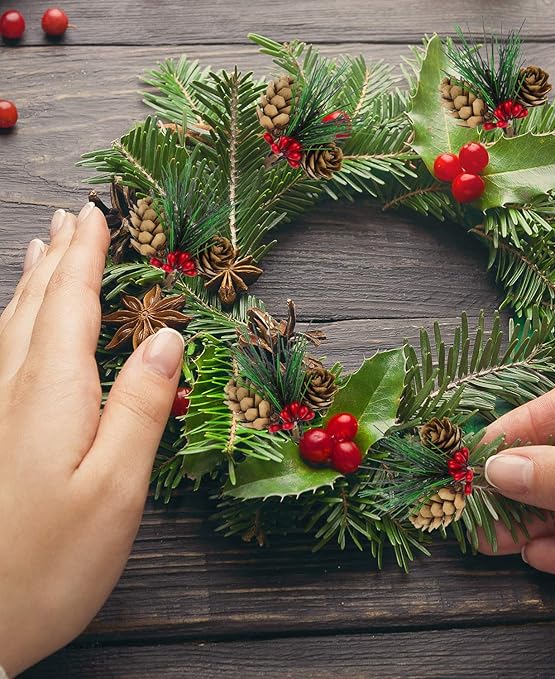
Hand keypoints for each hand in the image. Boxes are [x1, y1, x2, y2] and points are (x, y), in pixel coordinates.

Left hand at [0, 205, 183, 676]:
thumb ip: (140, 405)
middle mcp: (12, 390)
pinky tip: (15, 324)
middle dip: (58, 257)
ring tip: (42, 248)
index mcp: (50, 392)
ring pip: (10, 326)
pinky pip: (0, 353)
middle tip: (72, 215)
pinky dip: (14, 321)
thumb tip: (167, 337)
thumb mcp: (115, 486)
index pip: (70, 304)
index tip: (97, 213)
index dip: (85, 256)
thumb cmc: (48, 563)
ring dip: (32, 282)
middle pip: (35, 305)